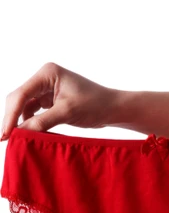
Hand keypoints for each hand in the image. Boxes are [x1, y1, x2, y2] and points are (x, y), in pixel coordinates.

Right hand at [1, 62, 120, 140]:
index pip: (21, 94)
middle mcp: (44, 78)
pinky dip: (31, 122)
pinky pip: (34, 112)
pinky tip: (29, 133)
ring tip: (17, 138)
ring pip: (25, 106)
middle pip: (19, 99)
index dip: (10, 115)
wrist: (114, 109)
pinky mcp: (51, 100)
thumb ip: (42, 122)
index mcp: (47, 73)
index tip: (5, 134)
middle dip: (12, 118)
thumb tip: (19, 133)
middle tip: (5, 139)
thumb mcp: (67, 113)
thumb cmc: (96, 105)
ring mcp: (47, 89)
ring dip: (20, 121)